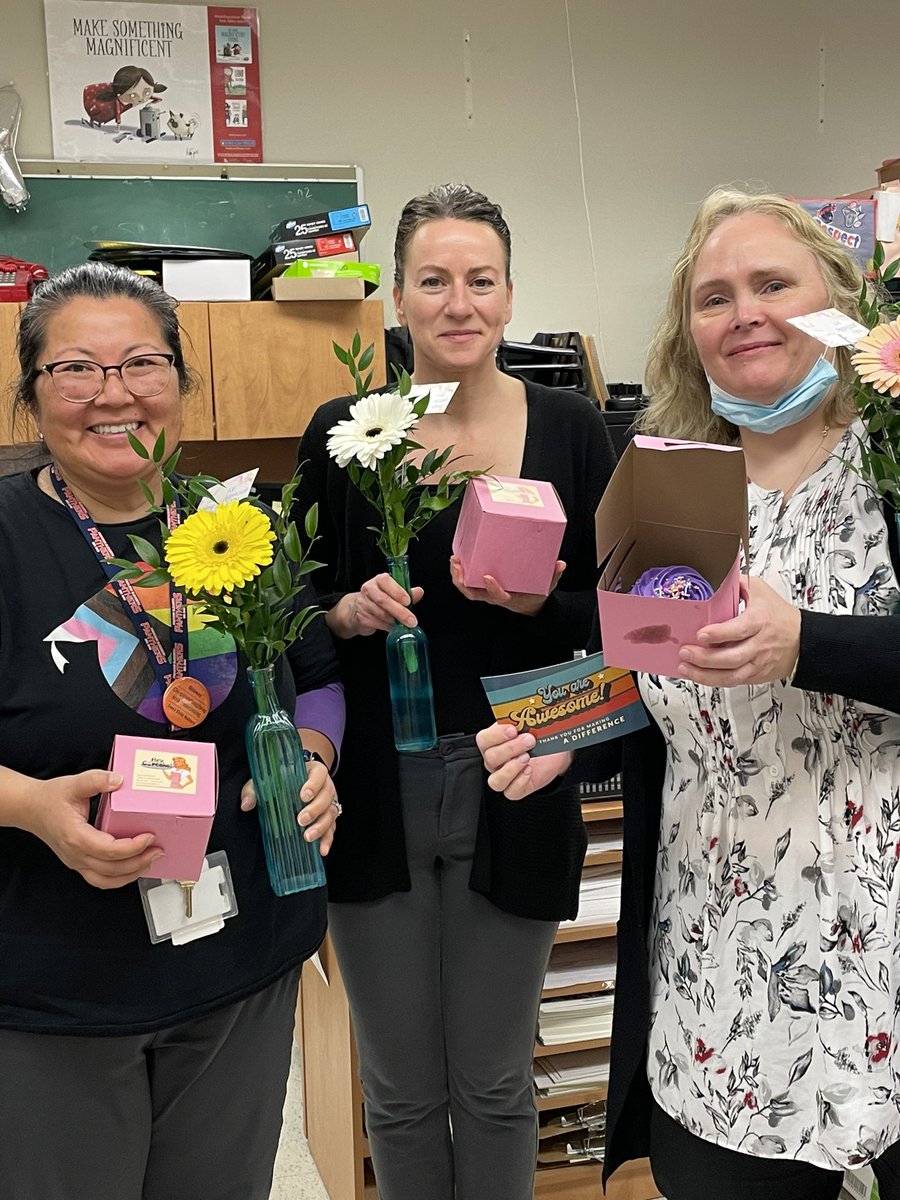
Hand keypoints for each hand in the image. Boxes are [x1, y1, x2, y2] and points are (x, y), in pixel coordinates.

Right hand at [21, 769, 161, 888]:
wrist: (29, 808)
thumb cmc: (49, 798)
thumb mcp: (74, 783)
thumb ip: (96, 780)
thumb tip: (118, 780)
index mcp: (75, 836)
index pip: (109, 850)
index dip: (132, 847)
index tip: (149, 837)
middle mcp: (75, 854)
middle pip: (111, 870)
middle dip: (139, 862)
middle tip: (158, 850)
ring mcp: (76, 861)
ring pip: (106, 880)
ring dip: (130, 874)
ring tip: (149, 861)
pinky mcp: (78, 862)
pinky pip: (100, 879)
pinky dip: (119, 878)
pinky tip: (133, 868)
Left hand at [241, 762, 339, 855]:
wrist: (296, 781)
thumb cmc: (284, 779)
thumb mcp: (267, 779)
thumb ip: (255, 789)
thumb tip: (246, 804)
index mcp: (314, 772)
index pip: (319, 774)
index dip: (314, 785)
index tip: (303, 795)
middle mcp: (325, 786)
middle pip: (327, 797)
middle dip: (315, 810)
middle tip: (301, 820)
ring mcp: (329, 802)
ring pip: (331, 814)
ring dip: (321, 826)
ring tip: (307, 837)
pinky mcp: (329, 817)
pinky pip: (332, 829)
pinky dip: (328, 840)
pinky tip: (322, 850)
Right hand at [326, 572, 423, 638]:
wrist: (357, 609)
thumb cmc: (380, 599)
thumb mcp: (394, 593)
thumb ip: (407, 592)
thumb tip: (419, 592)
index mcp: (379, 581)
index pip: (386, 581)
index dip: (397, 591)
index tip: (408, 601)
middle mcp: (369, 590)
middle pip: (383, 600)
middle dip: (400, 612)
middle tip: (411, 620)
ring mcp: (363, 604)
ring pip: (381, 614)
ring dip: (394, 621)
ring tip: (404, 625)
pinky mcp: (361, 617)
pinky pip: (377, 623)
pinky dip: (387, 627)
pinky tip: (393, 627)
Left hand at [450, 555, 564, 615]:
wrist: (529, 605)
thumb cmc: (536, 594)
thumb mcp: (547, 586)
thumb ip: (553, 576)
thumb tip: (561, 564)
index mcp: (509, 598)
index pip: (498, 596)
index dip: (492, 589)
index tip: (487, 577)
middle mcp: (494, 597)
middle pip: (474, 594)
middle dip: (463, 581)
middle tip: (458, 565)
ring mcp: (487, 593)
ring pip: (467, 590)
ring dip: (457, 577)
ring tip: (454, 560)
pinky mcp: (483, 588)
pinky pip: (468, 583)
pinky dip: (460, 574)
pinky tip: (457, 560)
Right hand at [475, 722, 572, 800]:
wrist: (554, 753)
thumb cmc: (538, 738)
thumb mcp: (529, 725)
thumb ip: (521, 718)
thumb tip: (524, 707)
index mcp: (493, 743)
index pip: (483, 740)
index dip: (495, 735)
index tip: (512, 729)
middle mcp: (495, 761)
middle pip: (491, 758)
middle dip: (510, 748)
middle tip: (528, 740)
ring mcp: (504, 777)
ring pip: (496, 780)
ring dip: (511, 768)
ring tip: (527, 757)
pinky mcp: (516, 790)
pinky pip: (511, 792)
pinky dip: (520, 782)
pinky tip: (529, 770)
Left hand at [678, 575, 801, 686]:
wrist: (803, 639)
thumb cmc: (780, 615)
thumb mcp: (761, 591)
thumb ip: (737, 583)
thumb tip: (715, 575)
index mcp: (760, 621)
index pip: (739, 629)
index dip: (719, 634)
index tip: (701, 634)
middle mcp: (759, 644)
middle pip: (731, 657)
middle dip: (704, 658)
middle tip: (685, 651)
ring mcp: (758, 663)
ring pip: (731, 675)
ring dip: (705, 675)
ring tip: (686, 668)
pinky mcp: (756, 675)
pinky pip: (733, 682)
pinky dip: (713, 681)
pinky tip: (698, 675)